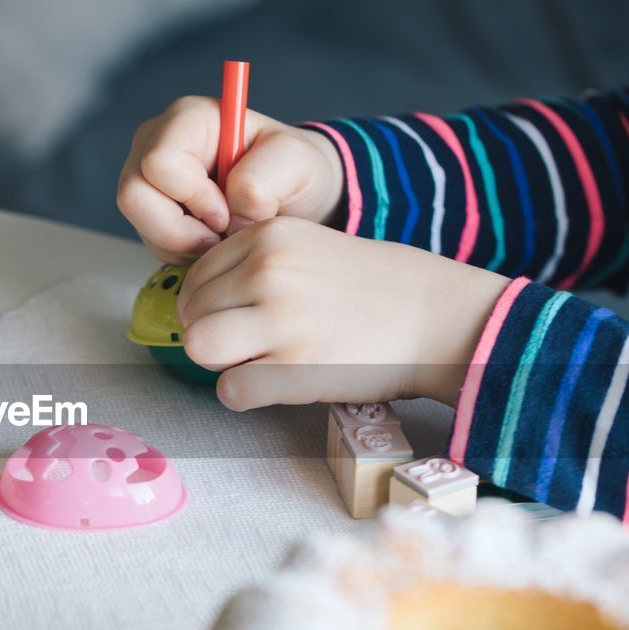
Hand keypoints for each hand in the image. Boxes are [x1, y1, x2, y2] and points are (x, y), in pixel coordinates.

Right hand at [117, 96, 343, 264]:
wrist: (293, 196)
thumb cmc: (293, 171)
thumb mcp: (296, 164)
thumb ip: (263, 178)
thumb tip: (228, 211)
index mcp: (190, 118)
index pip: (160, 162)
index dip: (193, 197)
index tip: (227, 212)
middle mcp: (157, 142)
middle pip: (133, 195)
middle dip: (179, 229)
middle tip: (220, 234)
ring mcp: (148, 177)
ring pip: (139, 223)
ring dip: (181, 243)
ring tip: (220, 239)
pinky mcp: (150, 209)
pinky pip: (149, 241)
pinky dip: (181, 252)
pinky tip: (211, 242)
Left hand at [176, 217, 510, 410]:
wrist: (436, 315)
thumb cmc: (374, 287)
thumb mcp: (310, 246)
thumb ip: (255, 263)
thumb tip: (198, 302)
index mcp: (267, 236)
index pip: (195, 277)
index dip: (209, 305)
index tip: (239, 318)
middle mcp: (268, 271)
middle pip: (192, 314)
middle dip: (212, 334)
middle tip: (250, 345)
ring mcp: (281, 319)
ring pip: (199, 347)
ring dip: (221, 362)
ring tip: (257, 362)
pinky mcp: (295, 368)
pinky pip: (230, 390)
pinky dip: (243, 394)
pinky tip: (273, 385)